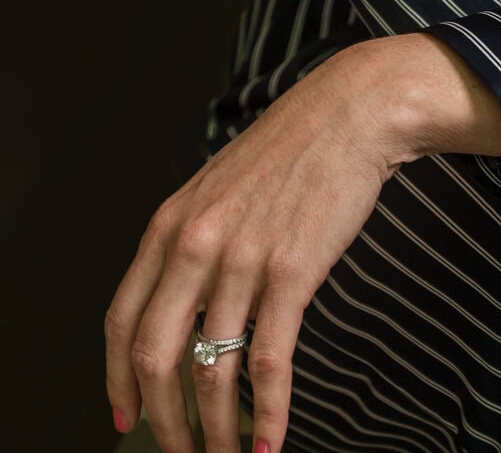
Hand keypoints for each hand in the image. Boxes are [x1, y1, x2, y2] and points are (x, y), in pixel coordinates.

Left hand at [105, 34, 500, 452]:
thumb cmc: (291, 147)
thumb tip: (180, 307)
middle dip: (162, 422)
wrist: (352, 111)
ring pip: (211, 372)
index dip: (117, 380)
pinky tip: (269, 442)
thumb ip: (190, 239)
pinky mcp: (291, 271)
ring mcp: (241, 259)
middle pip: (156, 358)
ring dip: (216, 431)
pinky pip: (268, 361)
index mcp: (169, 223)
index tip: (124, 417)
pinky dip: (268, 414)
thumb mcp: (217, 185)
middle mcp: (194, 243)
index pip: (121, 321)